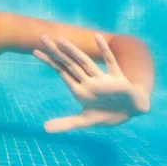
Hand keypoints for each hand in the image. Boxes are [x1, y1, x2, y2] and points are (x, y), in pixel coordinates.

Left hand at [33, 34, 149, 132]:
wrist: (132, 112)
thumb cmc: (107, 113)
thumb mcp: (85, 120)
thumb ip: (65, 123)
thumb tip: (44, 128)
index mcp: (79, 88)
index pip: (61, 71)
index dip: (49, 61)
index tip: (35, 50)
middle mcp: (88, 81)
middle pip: (69, 63)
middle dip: (56, 51)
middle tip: (42, 37)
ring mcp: (103, 79)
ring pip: (85, 62)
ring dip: (73, 51)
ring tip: (61, 40)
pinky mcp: (119, 79)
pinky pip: (111, 63)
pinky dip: (105, 50)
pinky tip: (97, 37)